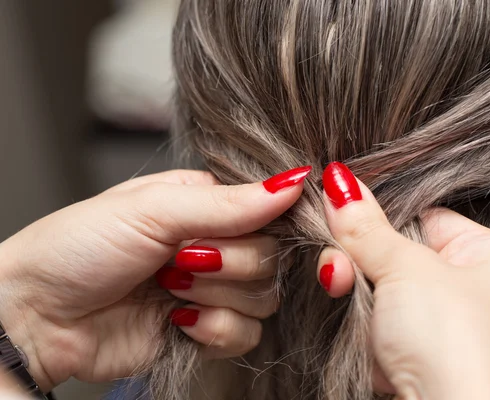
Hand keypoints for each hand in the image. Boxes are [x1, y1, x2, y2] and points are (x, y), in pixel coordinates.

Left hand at [0, 167, 311, 391]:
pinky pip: (246, 335)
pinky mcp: (205, 330)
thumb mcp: (152, 210)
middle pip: (271, 259)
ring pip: (264, 299)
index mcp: (205, 204)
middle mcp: (214, 244)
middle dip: (227, 266)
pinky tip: (177, 321)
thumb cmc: (77, 248)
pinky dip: (215, 331)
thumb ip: (229, 203)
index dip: (262, 227)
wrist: (37, 316)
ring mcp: (211, 289)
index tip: (227, 235)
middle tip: (179, 262)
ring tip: (169, 288)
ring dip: (217, 298)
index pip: (270, 211)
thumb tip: (293, 182)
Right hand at [317, 163, 489, 398]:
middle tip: (338, 264)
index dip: (381, 215)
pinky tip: (360, 331)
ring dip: (354, 290)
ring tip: (340, 289)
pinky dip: (363, 325)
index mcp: (489, 255)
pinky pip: (379, 322)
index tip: (341, 208)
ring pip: (381, 288)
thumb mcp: (405, 269)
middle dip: (359, 258)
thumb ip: (366, 226)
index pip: (423, 215)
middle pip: (395, 252)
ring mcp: (443, 323)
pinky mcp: (419, 353)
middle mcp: (471, 287)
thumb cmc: (452, 340)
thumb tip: (339, 180)